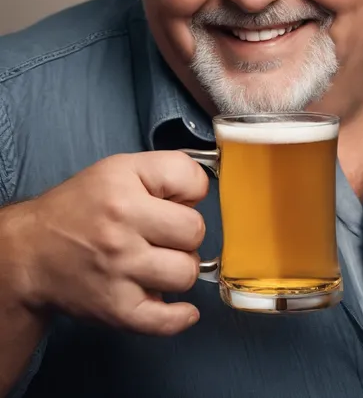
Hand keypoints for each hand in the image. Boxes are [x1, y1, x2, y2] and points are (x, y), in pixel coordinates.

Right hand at [12, 152, 207, 335]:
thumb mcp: (120, 169)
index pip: (193, 181)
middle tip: (163, 233)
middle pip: (195, 231)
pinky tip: (179, 306)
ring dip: (179, 269)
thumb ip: (166, 170)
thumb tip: (203, 193)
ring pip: (187, 273)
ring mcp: (119, 270)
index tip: (175, 200)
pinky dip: (179, 316)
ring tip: (158, 261)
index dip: (190, 191)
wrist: (32, 251)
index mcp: (123, 186)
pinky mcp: (115, 308)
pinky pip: (165, 320)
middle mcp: (120, 227)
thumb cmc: (81, 207)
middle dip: (185, 232)